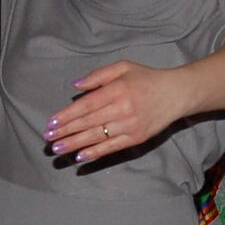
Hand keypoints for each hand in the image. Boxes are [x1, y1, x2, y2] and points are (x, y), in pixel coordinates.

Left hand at [44, 61, 189, 162]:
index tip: (52, 122)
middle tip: (48, 138)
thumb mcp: (123, 67)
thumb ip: (99, 76)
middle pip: (88, 122)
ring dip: (75, 144)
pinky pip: (111, 147)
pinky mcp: (136, 138)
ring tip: (58, 149)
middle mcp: (122, 108)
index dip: (67, 115)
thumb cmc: (146, 79)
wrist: (176, 94)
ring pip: (97, 137)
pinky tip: (80, 157)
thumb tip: (76, 86)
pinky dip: (95, 153)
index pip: (86, 105)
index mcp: (117, 90)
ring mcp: (130, 125)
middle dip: (65, 131)